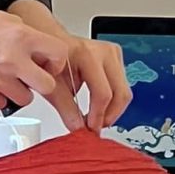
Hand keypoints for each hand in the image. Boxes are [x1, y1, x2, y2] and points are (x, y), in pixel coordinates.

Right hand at [0, 7, 69, 111]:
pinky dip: (0, 97)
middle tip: (34, 77)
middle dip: (43, 82)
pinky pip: (2, 104)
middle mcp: (12, 59)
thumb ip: (28, 34)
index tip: (51, 64)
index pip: (59, 54)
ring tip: (8, 77)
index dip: (58, 61)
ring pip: (26, 99)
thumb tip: (43, 50)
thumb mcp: (8, 19)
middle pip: (48, 85)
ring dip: (21, 91)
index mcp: (22, 36)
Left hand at [9, 0, 132, 132]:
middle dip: (109, 115)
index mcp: (87, 54)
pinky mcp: (116, 57)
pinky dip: (113, 100)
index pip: (103, 93)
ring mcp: (113, 52)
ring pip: (124, 90)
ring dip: (112, 109)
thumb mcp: (52, 86)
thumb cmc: (50, 60)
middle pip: (120, 93)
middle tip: (95, 127)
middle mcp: (104, 51)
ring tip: (95, 118)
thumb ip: (65, 108)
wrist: (52, 45)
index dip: (98, 116)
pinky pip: (122, 85)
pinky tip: (99, 106)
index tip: (90, 129)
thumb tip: (78, 128)